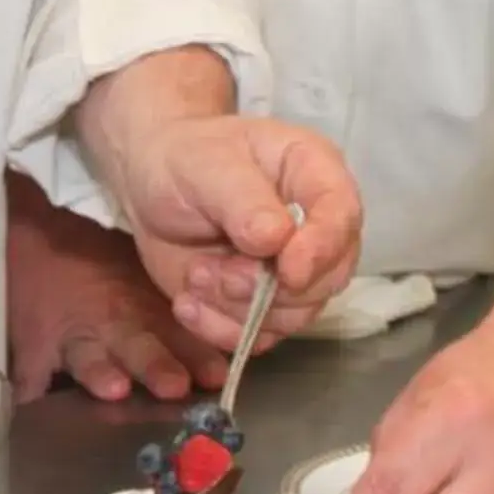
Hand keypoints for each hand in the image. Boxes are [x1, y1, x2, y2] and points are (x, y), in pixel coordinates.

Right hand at [3, 173, 223, 401]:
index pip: (177, 333)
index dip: (197, 355)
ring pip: (88, 357)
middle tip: (174, 384)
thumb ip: (183, 294)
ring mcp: (71, 336)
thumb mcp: (142, 266)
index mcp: (144, 305)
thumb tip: (242, 312)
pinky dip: (33, 394)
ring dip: (101, 374)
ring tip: (113, 386)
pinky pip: (30, 375)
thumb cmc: (95, 250)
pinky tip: (35, 409)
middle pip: (136, 346)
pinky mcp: (34, 346)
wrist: (36, 230)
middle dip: (155, 366)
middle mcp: (112, 323)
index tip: (216, 374)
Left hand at [117, 116, 362, 354]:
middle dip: (266, 287)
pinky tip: (187, 303)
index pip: (342, 216)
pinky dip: (220, 329)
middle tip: (209, 271)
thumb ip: (243, 200)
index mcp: (314, 174)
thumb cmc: (185, 158)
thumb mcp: (206, 166)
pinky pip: (259, 336)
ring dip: (237, 308)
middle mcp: (316, 227)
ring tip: (193, 276)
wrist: (151, 184)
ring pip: (294, 314)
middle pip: (327, 278)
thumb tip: (276, 239)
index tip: (287, 271)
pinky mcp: (264, 303)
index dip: (322, 249)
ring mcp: (293, 270)